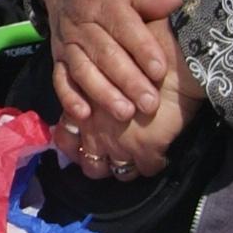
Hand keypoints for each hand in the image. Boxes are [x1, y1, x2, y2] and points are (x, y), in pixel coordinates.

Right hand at [39, 0, 181, 126]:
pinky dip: (69, 97)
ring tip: (124, 113)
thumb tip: (176, 3)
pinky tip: (84, 114)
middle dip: (127, 80)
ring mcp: (68, 41)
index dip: (142, 49)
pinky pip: (60, 78)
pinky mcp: (57, 55)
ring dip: (102, 93)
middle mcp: (83, 23)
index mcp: (105, 1)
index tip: (160, 71)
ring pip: (83, 69)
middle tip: (149, 104)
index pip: (124, 27)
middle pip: (105, 54)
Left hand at [64, 50, 201, 176]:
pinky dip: (153, 165)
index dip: (75, 148)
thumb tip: (87, 107)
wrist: (167, 63)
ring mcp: (119, 143)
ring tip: (137, 161)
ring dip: (127, 168)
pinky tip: (159, 156)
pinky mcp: (146, 149)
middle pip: (91, 165)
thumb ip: (91, 94)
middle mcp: (94, 131)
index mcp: (79, 111)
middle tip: (113, 158)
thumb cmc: (135, 60)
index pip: (66, 140)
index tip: (85, 147)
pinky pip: (148, 169)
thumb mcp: (101, 75)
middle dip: (100, 164)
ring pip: (119, 172)